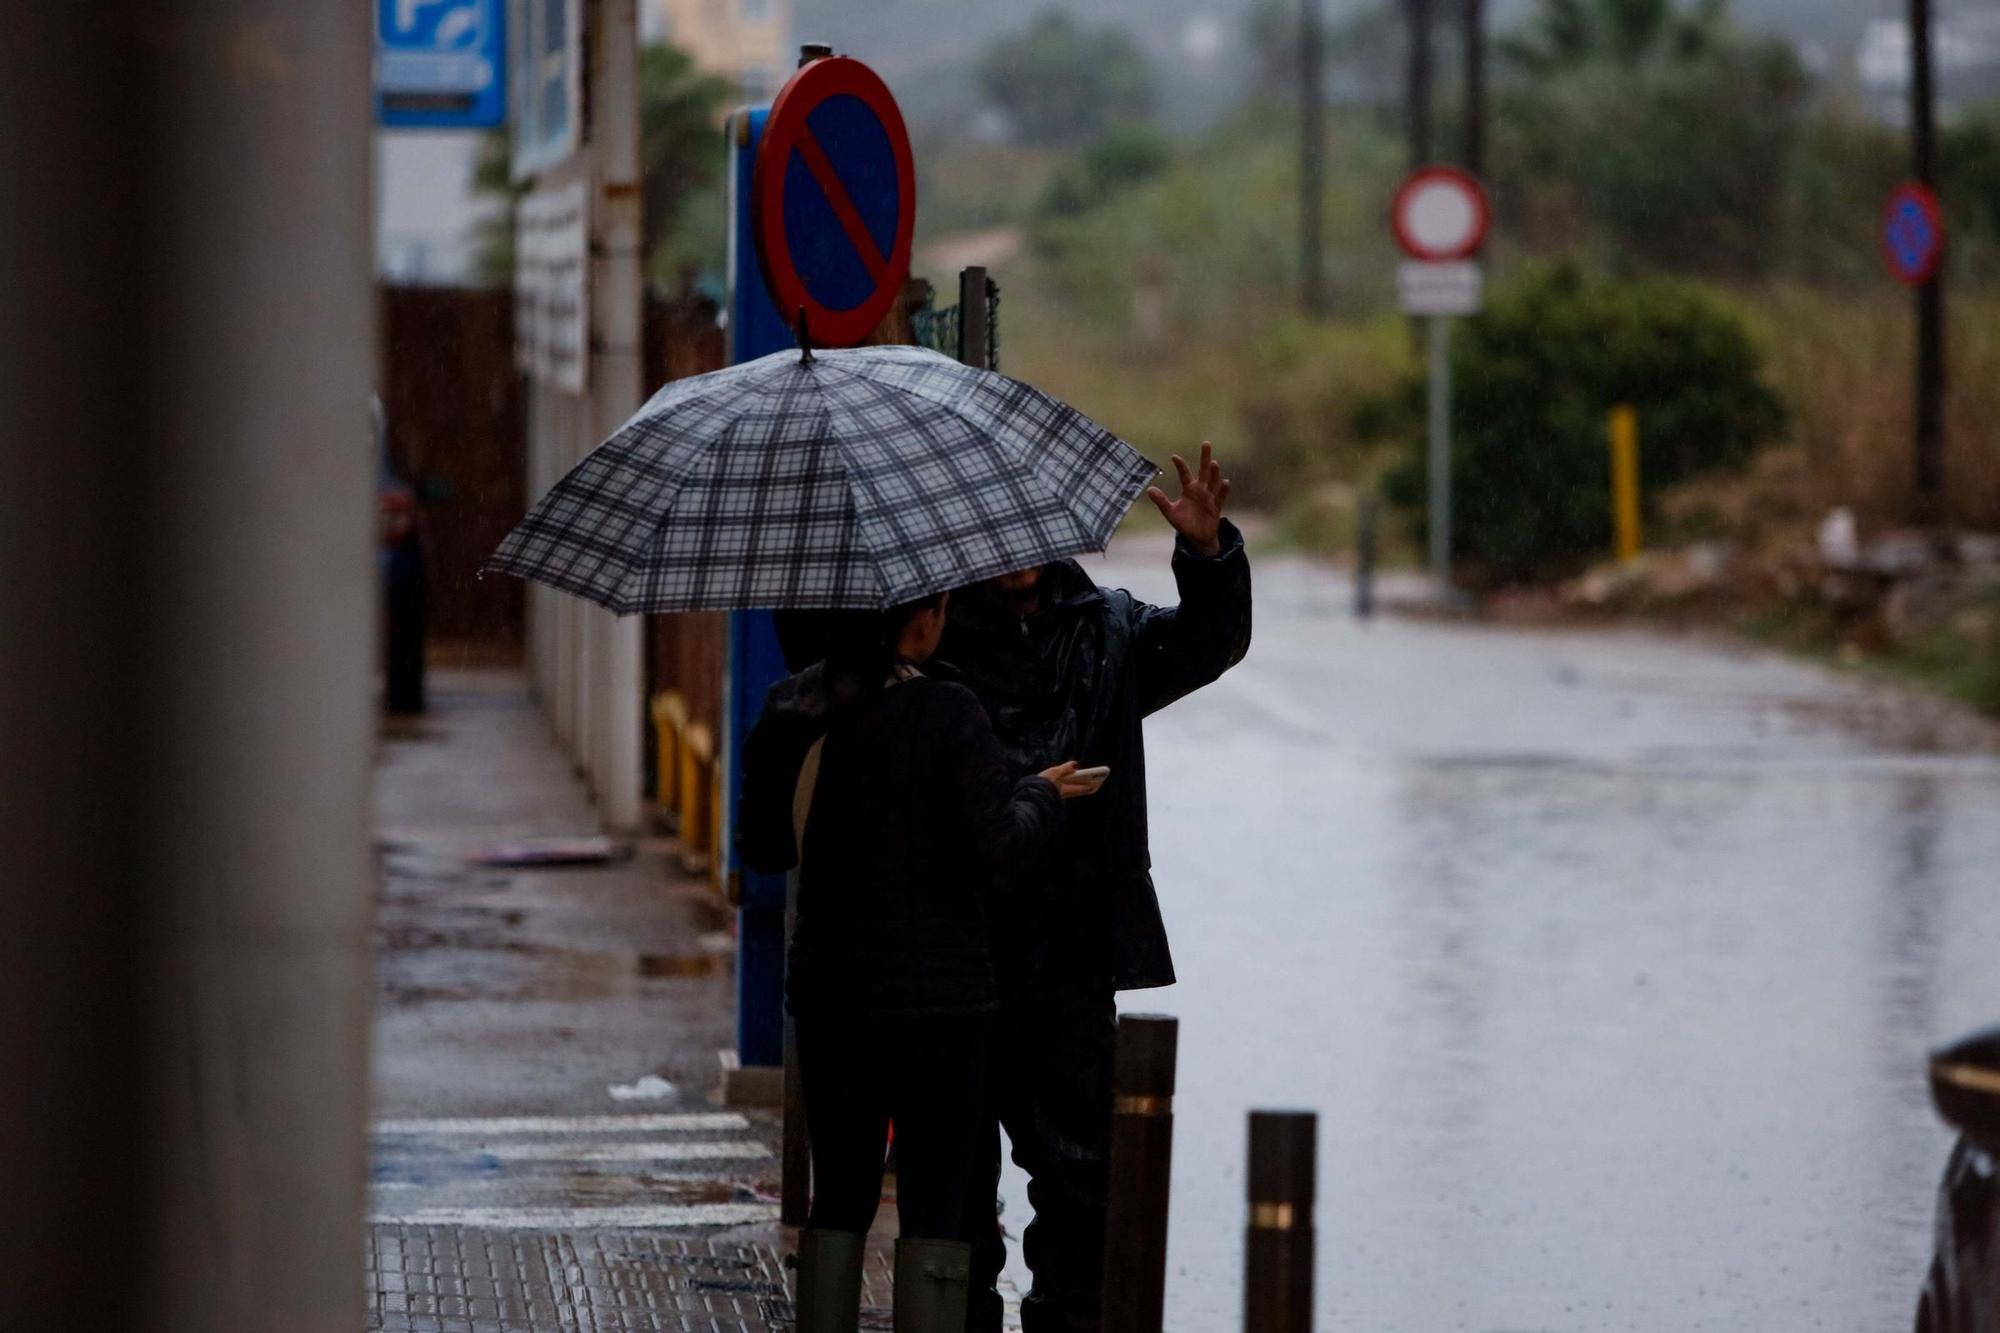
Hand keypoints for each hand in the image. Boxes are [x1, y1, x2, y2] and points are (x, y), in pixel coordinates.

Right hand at [1039, 761, 1100, 799]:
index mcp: (1066, 789)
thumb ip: (1064, 768)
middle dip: (1087, 786)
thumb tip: (1075, 764)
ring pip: (1074, 792)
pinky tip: (1070, 783)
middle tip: (1095, 781)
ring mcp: (1060, 796)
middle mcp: (1065, 794)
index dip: (1092, 784)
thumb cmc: (1041, 784)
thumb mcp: (1053, 772)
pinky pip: (1067, 791)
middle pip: (1080, 791)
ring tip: (1084, 780)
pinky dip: (1072, 787)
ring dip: (1080, 787)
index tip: (1100, 780)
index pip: (1083, 788)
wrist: (1029, 795)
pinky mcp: (1054, 795)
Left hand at [1146, 441, 1230, 556]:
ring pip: (1213, 482)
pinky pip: (1220, 498)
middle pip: (1204, 471)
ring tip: (1213, 463)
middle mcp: (1201, 490)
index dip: (1180, 465)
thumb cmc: (1184, 523)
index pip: (1184, 474)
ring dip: (1214, 473)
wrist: (1198, 537)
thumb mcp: (1170, 512)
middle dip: (1205, 458)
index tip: (1174, 457)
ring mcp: (1209, 497)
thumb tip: (1149, 489)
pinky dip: (1223, 490)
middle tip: (1206, 443)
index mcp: (1189, 489)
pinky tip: (1225, 482)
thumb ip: (1161, 501)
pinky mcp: (1216, 507)